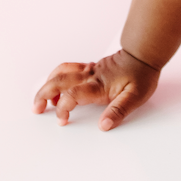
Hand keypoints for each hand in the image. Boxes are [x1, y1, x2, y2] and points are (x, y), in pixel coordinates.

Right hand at [33, 48, 160, 129]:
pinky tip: (57, 86)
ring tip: (43, 99)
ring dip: (47, 84)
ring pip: (60, 72)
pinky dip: (56, 77)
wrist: (143, 55)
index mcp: (98, 86)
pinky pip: (68, 69)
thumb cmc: (141, 76)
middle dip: (43, 94)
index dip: (63, 108)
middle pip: (58, 81)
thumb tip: (103, 125)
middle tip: (36, 108)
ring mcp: (88, 70)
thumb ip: (118, 111)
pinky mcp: (90, 67)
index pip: (72, 95)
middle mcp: (90, 76)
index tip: (62, 120)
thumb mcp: (135, 97)